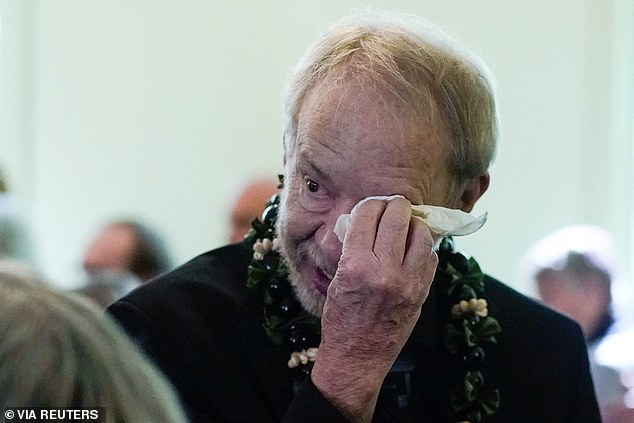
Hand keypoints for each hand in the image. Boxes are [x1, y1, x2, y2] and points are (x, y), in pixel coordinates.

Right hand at [311, 197, 437, 421]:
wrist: (357, 358)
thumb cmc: (340, 319)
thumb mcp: (337, 278)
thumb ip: (353, 248)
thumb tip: (367, 219)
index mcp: (356, 265)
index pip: (368, 214)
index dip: (370, 204)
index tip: (371, 205)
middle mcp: (385, 271)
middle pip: (399, 217)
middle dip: (395, 206)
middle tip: (392, 206)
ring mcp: (408, 283)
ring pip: (422, 234)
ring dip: (414, 224)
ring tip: (405, 226)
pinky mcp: (422, 293)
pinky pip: (431, 257)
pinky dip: (423, 247)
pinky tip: (412, 250)